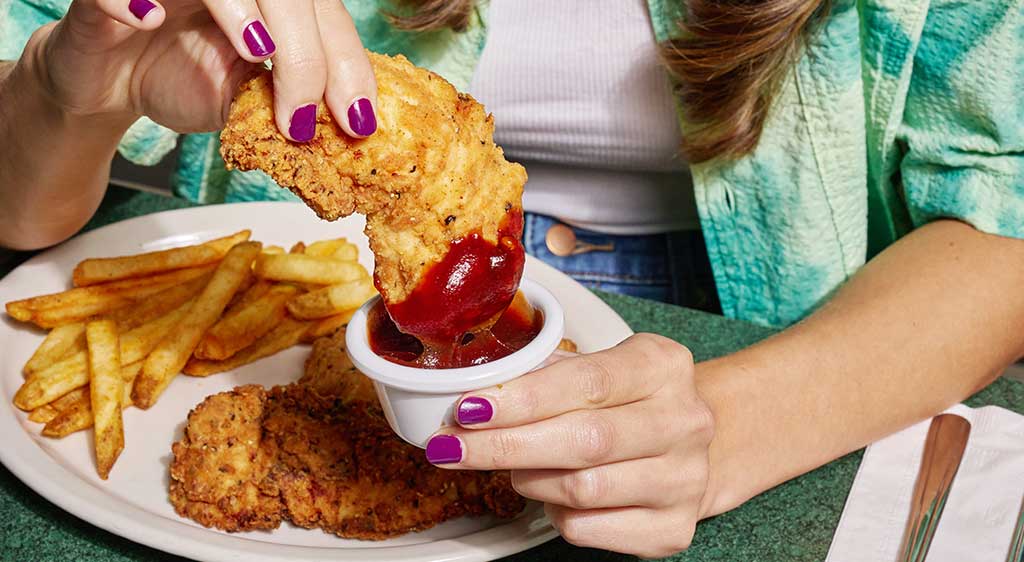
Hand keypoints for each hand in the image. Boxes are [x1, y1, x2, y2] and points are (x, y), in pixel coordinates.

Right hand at [22, 0, 375, 138]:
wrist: (107, 82)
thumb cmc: (177, 78)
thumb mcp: (244, 102)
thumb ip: (285, 104)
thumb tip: (341, 135)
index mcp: (269, 4)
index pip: (324, 17)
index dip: (347, 64)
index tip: (358, 119)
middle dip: (307, 54)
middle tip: (303, 116)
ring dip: (241, 10)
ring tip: (258, 54)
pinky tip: (150, 20)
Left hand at [424, 334, 714, 557]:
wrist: (688, 448)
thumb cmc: (628, 402)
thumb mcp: (599, 367)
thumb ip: (545, 376)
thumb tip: (474, 399)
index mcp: (662, 366)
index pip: (587, 381)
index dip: (523, 398)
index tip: (470, 408)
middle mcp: (683, 421)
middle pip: (585, 440)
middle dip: (506, 445)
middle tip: (452, 447)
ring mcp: (684, 479)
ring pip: (581, 489)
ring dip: (528, 479)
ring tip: (514, 465)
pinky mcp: (672, 529)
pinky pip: (587, 527)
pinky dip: (553, 512)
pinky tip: (553, 493)